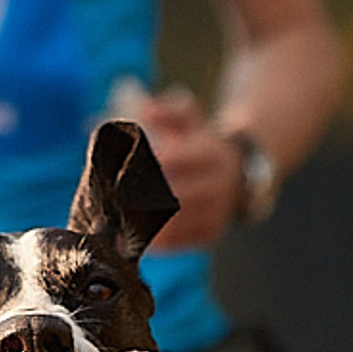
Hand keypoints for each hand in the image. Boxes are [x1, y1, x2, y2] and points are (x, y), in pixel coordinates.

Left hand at [130, 86, 239, 250]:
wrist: (240, 172)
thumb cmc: (201, 144)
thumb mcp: (191, 121)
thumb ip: (169, 111)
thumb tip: (145, 109)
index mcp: (212, 154)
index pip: (173, 162)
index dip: (143, 167)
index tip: (117, 171)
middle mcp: (219, 185)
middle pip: (173, 198)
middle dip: (140, 201)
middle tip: (111, 203)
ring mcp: (218, 212)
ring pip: (176, 225)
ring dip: (145, 226)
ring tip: (116, 224)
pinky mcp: (212, 233)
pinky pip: (180, 243)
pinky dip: (155, 242)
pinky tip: (132, 238)